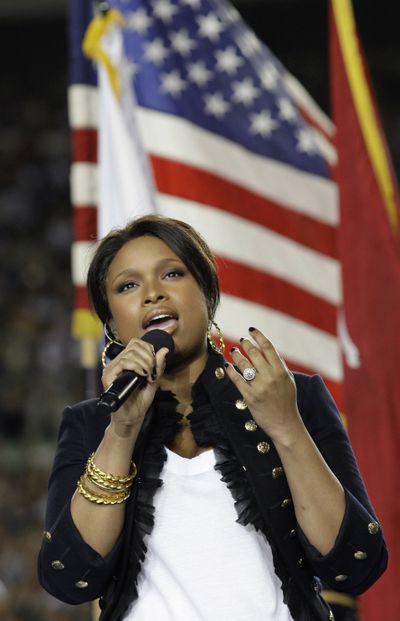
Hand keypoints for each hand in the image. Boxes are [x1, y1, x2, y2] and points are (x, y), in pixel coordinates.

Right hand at [102, 337, 168, 430]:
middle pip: (134, 346)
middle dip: (148, 357)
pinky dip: (135, 366)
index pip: (136, 343)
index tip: (154, 363)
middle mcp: (117, 363)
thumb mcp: (153, 380)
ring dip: (144, 363)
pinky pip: (122, 363)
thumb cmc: (140, 401)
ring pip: (129, 353)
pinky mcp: (108, 377)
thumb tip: (165, 349)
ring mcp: (111, 369)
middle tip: (152, 371)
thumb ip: (158, 366)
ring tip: (148, 376)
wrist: (132, 417)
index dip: (148, 349)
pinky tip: (142, 375)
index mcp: (126, 361)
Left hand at [225, 327, 302, 444]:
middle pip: (254, 354)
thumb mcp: (289, 381)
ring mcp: (259, 387)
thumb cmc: (287, 401)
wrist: (285, 424)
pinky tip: (227, 366)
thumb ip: (280, 365)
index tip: (251, 330)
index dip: (258, 336)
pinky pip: (237, 380)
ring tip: (233, 351)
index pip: (268, 347)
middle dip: (245, 344)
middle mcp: (270, 377)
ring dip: (236, 355)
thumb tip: (268, 349)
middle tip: (241, 341)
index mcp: (281, 371)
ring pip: (244, 365)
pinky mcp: (250, 397)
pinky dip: (231, 371)